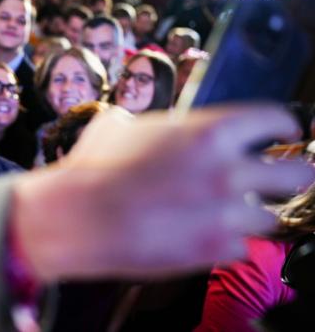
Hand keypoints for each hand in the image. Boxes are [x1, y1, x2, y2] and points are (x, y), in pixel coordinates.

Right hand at [12, 104, 314, 281]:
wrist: (77, 216)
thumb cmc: (93, 167)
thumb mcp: (117, 126)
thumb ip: (148, 124)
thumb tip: (139, 127)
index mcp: (210, 131)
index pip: (275, 121)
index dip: (285, 126)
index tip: (287, 134)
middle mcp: (228, 170)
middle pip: (298, 173)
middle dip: (293, 174)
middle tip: (281, 177)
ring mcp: (225, 214)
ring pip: (270, 217)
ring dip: (252, 214)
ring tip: (227, 213)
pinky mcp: (213, 250)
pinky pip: (239, 247)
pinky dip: (226, 242)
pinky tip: (202, 234)